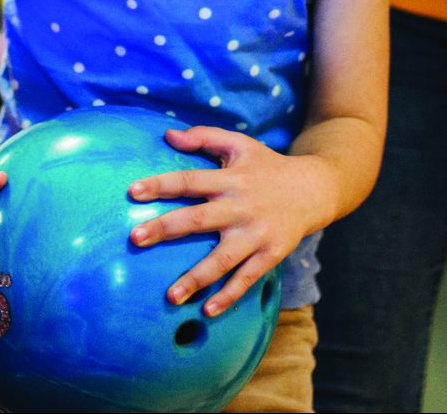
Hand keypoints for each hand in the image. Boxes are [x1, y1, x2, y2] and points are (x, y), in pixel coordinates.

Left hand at [127, 126, 338, 316]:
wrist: (314, 189)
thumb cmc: (267, 167)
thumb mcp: (240, 145)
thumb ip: (205, 136)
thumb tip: (168, 135)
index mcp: (231, 178)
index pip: (190, 180)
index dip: (161, 184)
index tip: (133, 192)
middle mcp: (241, 206)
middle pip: (199, 219)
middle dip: (167, 228)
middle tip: (136, 238)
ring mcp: (256, 233)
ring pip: (223, 258)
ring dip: (196, 277)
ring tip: (170, 296)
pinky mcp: (271, 254)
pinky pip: (247, 278)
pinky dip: (229, 296)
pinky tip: (207, 311)